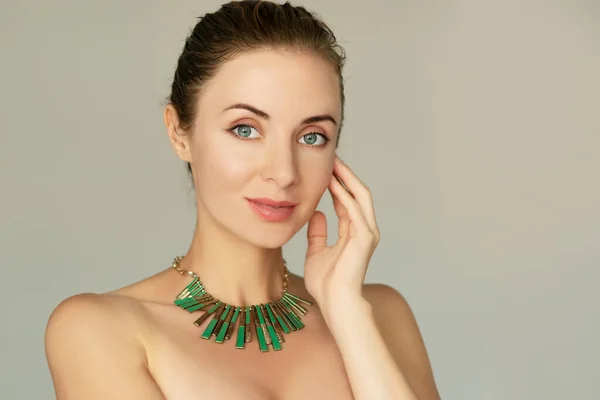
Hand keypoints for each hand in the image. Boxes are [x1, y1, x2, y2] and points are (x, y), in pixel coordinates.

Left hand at [304, 156, 379, 309]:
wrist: (335, 303)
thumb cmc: (326, 283)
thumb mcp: (316, 251)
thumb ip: (317, 233)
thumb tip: (315, 213)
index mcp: (354, 232)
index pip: (347, 200)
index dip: (337, 183)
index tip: (325, 169)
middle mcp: (364, 229)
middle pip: (357, 193)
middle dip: (345, 174)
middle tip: (332, 157)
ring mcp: (367, 232)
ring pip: (360, 196)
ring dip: (347, 179)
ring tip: (334, 163)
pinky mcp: (365, 237)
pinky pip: (354, 210)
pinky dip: (344, 194)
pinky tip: (333, 183)